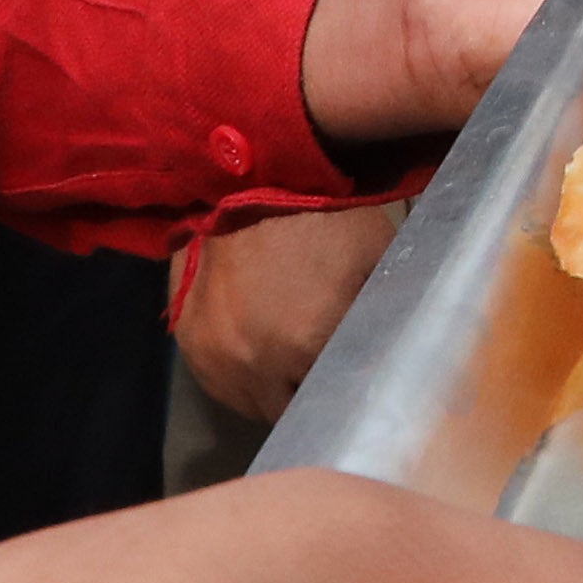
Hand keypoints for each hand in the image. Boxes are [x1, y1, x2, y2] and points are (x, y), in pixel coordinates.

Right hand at [177, 201, 404, 423]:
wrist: (256, 170)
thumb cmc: (326, 214)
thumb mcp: (377, 263)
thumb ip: (381, 319)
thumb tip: (396, 357)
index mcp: (307, 348)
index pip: (332, 402)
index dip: (343, 390)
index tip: (352, 377)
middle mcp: (253, 366)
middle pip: (286, 412)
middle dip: (305, 393)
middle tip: (320, 365)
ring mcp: (214, 355)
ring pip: (247, 404)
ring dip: (268, 389)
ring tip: (286, 358)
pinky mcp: (186, 338)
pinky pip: (216, 380)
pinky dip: (237, 371)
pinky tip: (256, 347)